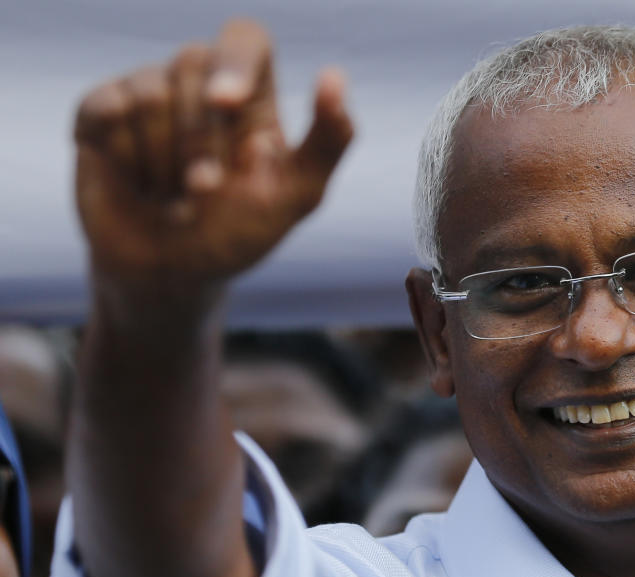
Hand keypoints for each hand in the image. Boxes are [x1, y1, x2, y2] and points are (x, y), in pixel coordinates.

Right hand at [74, 19, 352, 288]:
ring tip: (171, 191)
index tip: (225, 102)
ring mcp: (146, 94)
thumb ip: (329, 141)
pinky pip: (107, 109)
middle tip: (205, 187)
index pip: (245, 39)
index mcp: (250, 95)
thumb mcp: (296, 196)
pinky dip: (126, 160)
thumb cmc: (239, 233)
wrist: (173, 278)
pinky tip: (136, 183)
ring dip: (164, 159)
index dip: (234, 62)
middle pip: (193, 63)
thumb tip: (334, 74)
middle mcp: (197, 84)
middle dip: (200, 140)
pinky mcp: (100, 113)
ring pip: (149, 92)